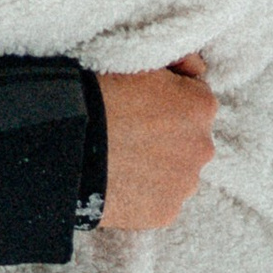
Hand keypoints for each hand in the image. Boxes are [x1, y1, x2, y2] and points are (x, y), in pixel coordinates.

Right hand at [94, 57, 213, 231]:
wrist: (69, 142)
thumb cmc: (102, 93)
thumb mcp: (143, 60)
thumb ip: (179, 62)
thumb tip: (195, 68)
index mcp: (201, 107)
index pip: (194, 100)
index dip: (167, 99)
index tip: (142, 103)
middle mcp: (203, 147)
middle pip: (188, 140)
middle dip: (167, 137)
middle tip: (129, 132)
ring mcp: (184, 184)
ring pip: (176, 173)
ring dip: (158, 167)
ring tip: (121, 159)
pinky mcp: (165, 212)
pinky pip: (159, 200)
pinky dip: (144, 193)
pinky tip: (120, 182)